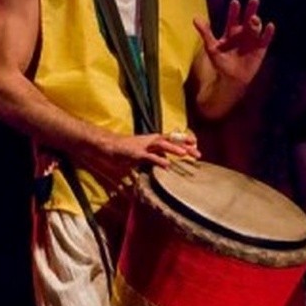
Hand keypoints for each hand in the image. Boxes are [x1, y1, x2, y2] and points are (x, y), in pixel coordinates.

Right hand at [80, 133, 200, 186]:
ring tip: (185, 154)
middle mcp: (150, 141)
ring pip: (162, 145)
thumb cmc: (123, 152)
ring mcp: (143, 146)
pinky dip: (159, 160)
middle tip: (198, 153)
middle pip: (171, 141)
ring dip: (174, 149)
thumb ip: (153, 159)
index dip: (184, 141)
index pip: (172, 139)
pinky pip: (149, 157)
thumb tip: (162, 166)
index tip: (196, 146)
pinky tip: (167, 165)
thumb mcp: (141, 156)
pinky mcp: (135, 153)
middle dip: (185, 147)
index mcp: (152, 141)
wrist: (107, 146)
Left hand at [193, 0, 274, 85]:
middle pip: (248, 19)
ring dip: (256, 22)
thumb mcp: (211, 47)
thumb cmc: (220, 64)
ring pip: (256, 28)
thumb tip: (195, 18)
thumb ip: (205, 32)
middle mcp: (243, 34)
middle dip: (250, 10)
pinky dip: (268, 32)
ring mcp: (252, 40)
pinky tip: (269, 26)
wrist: (230, 80)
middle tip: (253, 0)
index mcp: (231, 32)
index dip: (234, 11)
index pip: (233, 18)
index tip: (235, 2)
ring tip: (253, 19)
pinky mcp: (260, 48)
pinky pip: (266, 39)